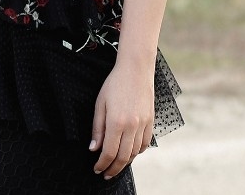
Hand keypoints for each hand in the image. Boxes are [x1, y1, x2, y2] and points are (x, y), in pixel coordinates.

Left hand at [88, 62, 154, 179]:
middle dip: (113, 169)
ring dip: (125, 163)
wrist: (136, 70)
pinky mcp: (151, 121)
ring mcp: (143, 124)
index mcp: (116, 122)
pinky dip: (137, 152)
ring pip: (135, 153)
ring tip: (116, 165)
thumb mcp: (100, 104)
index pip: (109, 152)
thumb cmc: (114, 84)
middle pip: (123, 157)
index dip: (102, 164)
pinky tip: (130, 153)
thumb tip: (93, 149)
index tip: (97, 169)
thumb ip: (97, 128)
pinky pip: (145, 144)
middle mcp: (132, 126)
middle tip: (106, 174)